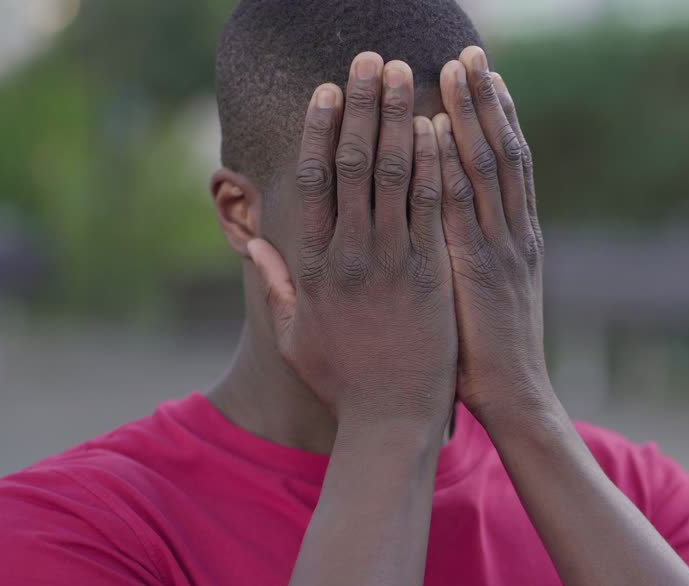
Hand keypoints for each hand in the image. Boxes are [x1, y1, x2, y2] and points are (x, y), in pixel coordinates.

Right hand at [248, 53, 456, 426]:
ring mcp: (393, 263)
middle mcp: (351, 256)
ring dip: (399, 118)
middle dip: (362, 106)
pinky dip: (434, 164)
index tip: (326, 91)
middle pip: (354, 164)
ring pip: (395, 175)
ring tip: (407, 74)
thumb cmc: (344, 381)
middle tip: (370, 60)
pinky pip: (432, 208)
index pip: (312, 182)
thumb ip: (274, 286)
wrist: (392, 422)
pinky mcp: (432, 275)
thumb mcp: (294, 335)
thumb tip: (251, 246)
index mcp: (316, 266)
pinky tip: (437, 127)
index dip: (318, 130)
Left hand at [434, 46, 552, 424]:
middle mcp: (513, 233)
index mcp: (517, 239)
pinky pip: (459, 207)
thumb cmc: (491, 357)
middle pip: (501, 151)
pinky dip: (448, 163)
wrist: (516, 399)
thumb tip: (456, 231)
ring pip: (485, 166)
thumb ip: (475, 260)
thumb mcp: (490, 298)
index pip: (508, 164)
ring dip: (469, 114)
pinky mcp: (478, 269)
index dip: (495, 118)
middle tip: (471, 53)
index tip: (482, 78)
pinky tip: (433, 129)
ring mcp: (499, 248)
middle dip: (485, 100)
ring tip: (457, 69)